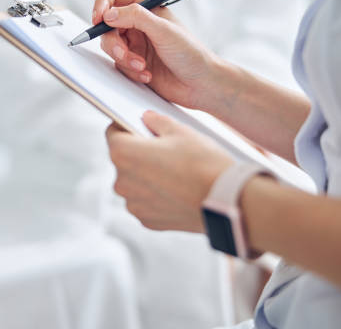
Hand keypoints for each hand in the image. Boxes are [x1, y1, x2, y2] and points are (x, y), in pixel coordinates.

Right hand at [93, 0, 217, 108]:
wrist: (200, 84)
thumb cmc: (190, 53)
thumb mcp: (163, 30)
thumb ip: (135, 17)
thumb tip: (108, 14)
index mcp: (146, 7)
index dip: (101, 5)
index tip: (98, 20)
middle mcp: (137, 23)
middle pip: (105, 25)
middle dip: (113, 42)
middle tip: (123, 54)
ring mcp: (133, 43)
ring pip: (109, 46)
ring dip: (124, 59)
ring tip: (142, 67)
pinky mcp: (132, 63)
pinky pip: (118, 65)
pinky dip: (130, 71)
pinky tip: (147, 75)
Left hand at [105, 111, 233, 231]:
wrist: (227, 200)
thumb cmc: (203, 162)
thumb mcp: (181, 131)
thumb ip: (156, 121)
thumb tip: (147, 118)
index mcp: (123, 153)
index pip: (114, 133)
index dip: (126, 127)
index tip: (139, 126)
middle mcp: (121, 181)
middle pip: (124, 160)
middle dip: (139, 153)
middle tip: (164, 149)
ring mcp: (133, 204)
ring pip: (135, 182)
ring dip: (147, 175)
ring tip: (174, 171)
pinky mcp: (147, 220)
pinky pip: (146, 201)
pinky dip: (157, 195)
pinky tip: (177, 189)